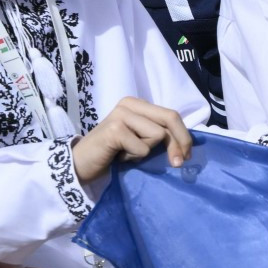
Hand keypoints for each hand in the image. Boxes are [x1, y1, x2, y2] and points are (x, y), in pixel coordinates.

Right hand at [71, 98, 192, 182]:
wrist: (81, 164)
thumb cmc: (113, 154)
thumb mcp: (140, 140)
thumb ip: (159, 136)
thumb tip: (186, 147)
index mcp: (137, 104)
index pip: (171, 115)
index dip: (184, 136)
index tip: (186, 156)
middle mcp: (129, 104)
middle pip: (170, 119)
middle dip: (180, 142)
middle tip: (178, 163)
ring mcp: (121, 114)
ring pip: (158, 135)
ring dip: (146, 151)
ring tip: (127, 153)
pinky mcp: (115, 129)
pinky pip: (142, 148)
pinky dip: (134, 157)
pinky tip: (118, 156)